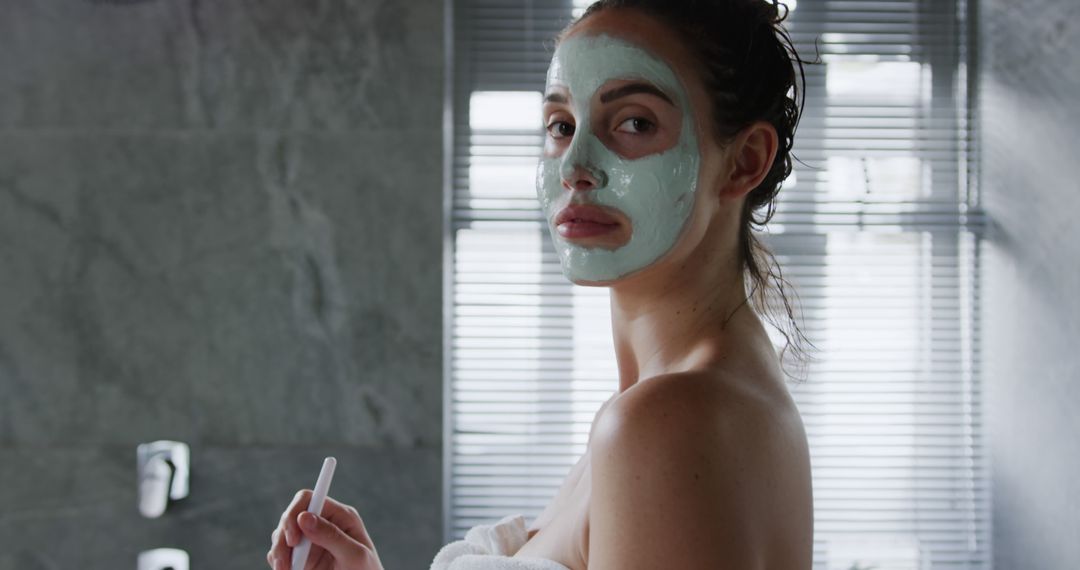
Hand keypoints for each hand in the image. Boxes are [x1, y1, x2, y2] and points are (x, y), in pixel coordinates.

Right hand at [267, 489, 385, 569]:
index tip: (293, 539)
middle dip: (283, 538)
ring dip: (278, 551)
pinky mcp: (301, 556)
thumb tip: (304, 517)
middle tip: (284, 563)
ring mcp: (309, 539)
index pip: (310, 499)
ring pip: (281, 534)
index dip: (295, 512)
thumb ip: (332, 535)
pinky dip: (277, 561)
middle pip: (290, 516)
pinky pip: (279, 552)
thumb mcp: (354, 555)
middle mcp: (322, 523)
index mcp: (339, 516)